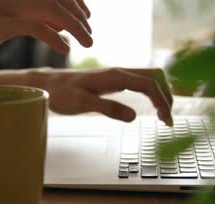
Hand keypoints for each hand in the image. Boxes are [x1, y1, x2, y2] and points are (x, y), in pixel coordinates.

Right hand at [0, 0, 92, 75]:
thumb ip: (25, 14)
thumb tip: (57, 22)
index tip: (85, 14)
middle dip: (78, 12)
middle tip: (90, 31)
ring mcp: (0, 2)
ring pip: (50, 8)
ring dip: (74, 25)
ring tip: (87, 40)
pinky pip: (36, 27)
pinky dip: (55, 38)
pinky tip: (64, 49)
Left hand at [42, 68, 173, 125]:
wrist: (47, 85)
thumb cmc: (61, 93)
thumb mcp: (82, 104)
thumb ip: (108, 109)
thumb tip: (133, 116)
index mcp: (114, 76)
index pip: (148, 85)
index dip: (161, 101)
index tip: (165, 120)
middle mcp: (118, 72)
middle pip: (155, 77)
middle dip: (166, 96)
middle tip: (167, 119)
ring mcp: (116, 75)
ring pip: (149, 78)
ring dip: (160, 94)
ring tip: (163, 115)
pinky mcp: (113, 81)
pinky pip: (140, 83)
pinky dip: (151, 93)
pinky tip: (150, 106)